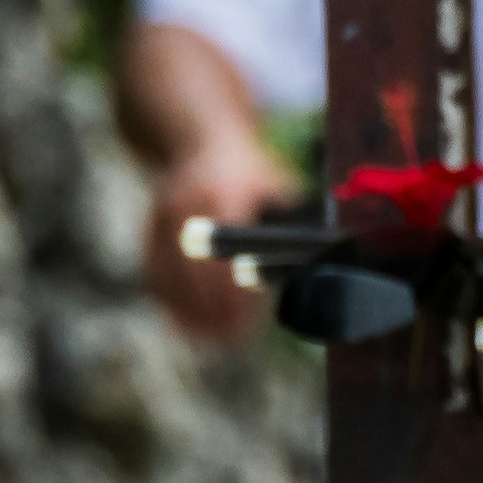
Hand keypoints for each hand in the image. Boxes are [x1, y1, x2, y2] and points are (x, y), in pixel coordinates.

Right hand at [140, 122, 296, 341]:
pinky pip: (153, 267)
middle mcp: (189, 198)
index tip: (247, 323)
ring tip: (208, 343)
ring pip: (169, 270)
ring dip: (188, 310)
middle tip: (231, 341)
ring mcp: (164, 210)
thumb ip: (298, 228)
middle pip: (196, 266)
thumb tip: (332, 269)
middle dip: (213, 308)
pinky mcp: (150, 221)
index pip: (230, 251)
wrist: (205, 140)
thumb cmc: (258, 178)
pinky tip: (183, 327)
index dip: (235, 292)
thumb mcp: (283, 191)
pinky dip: (167, 299)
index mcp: (226, 190)